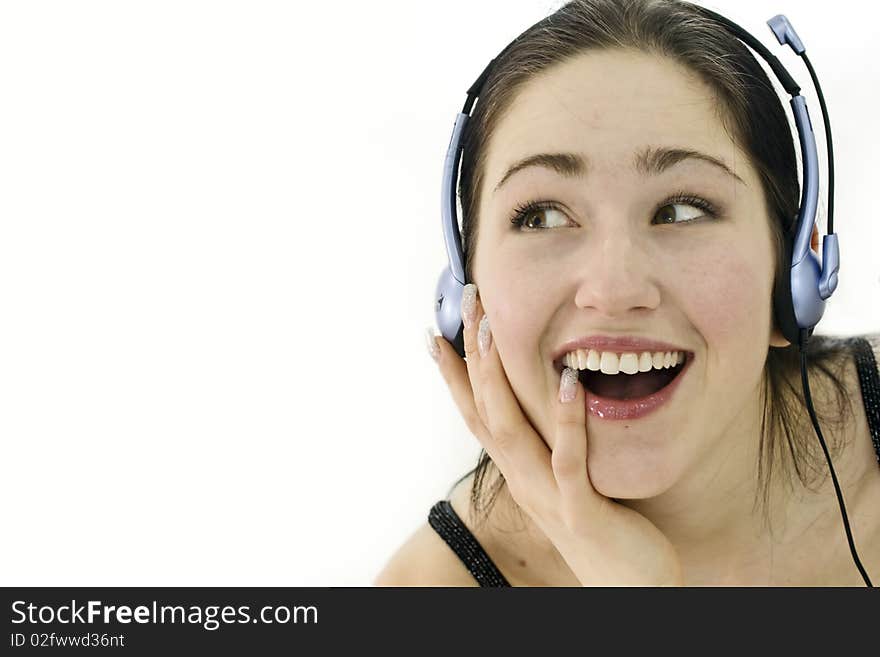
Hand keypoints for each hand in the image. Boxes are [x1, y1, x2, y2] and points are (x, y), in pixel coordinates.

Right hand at [426, 283, 683, 585]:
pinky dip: (566, 419)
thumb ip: (550, 445)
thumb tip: (544, 406)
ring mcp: (546, 494)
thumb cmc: (604, 530)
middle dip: (470, 355)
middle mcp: (522, 479)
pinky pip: (568, 459)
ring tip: (489, 330)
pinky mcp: (580, 509)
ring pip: (510, 429)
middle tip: (465, 303)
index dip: (453, 375)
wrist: (628, 588)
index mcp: (519, 470)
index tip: (436, 334)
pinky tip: (567, 380)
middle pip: (483, 410)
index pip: (476, 414)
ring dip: (496, 378)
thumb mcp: (567, 480)